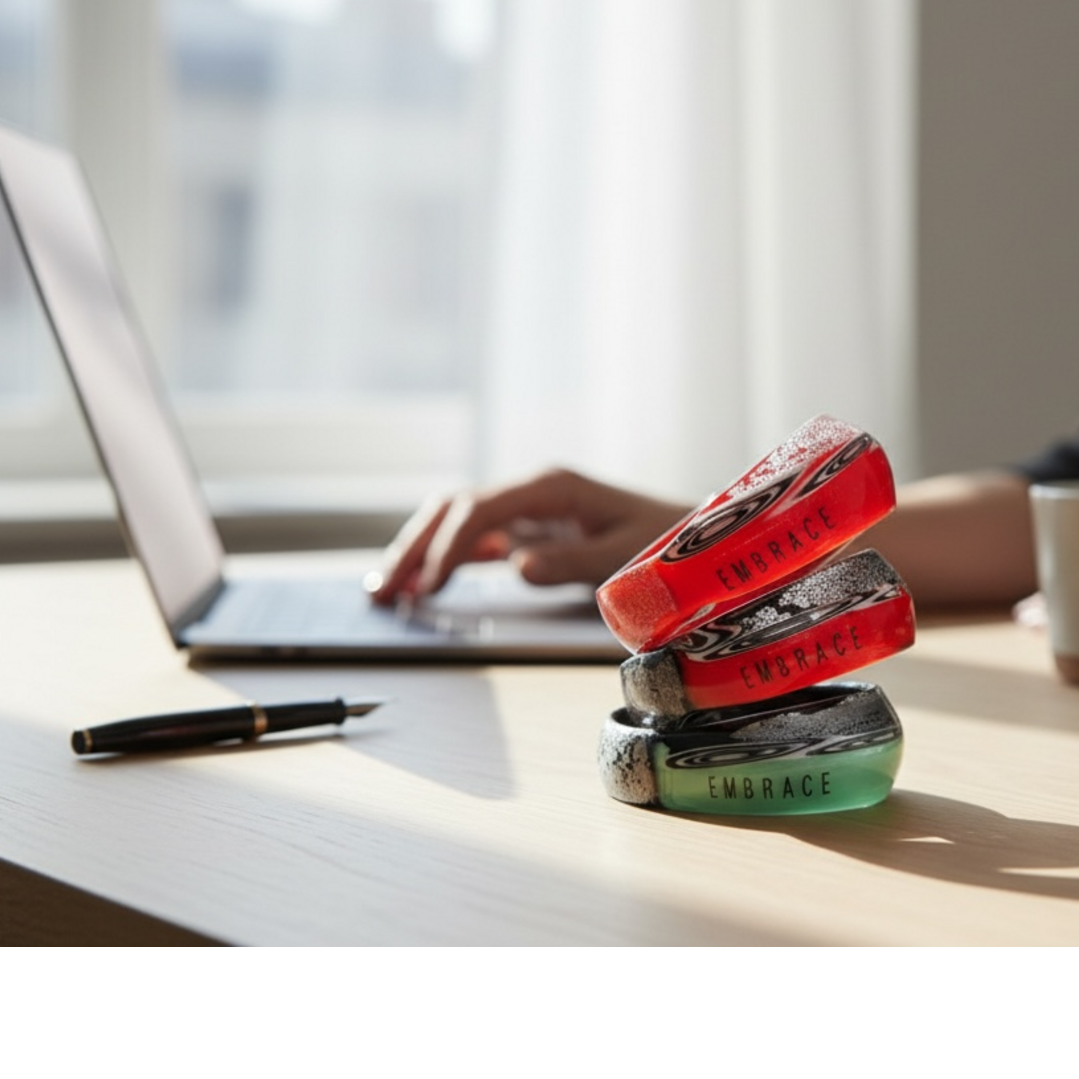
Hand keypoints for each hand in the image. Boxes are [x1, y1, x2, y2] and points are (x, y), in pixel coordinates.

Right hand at [365, 469, 689, 601]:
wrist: (694, 534)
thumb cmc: (666, 543)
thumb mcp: (626, 556)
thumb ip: (573, 562)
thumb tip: (516, 567)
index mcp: (553, 488)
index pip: (480, 511)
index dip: (448, 548)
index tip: (428, 587)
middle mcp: (535, 491)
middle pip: (455, 509)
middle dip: (415, 547)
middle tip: (383, 590)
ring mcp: (530, 508)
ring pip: (456, 521)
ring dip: (420, 550)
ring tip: (386, 589)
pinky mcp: (532, 527)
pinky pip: (476, 537)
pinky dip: (444, 557)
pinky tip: (422, 583)